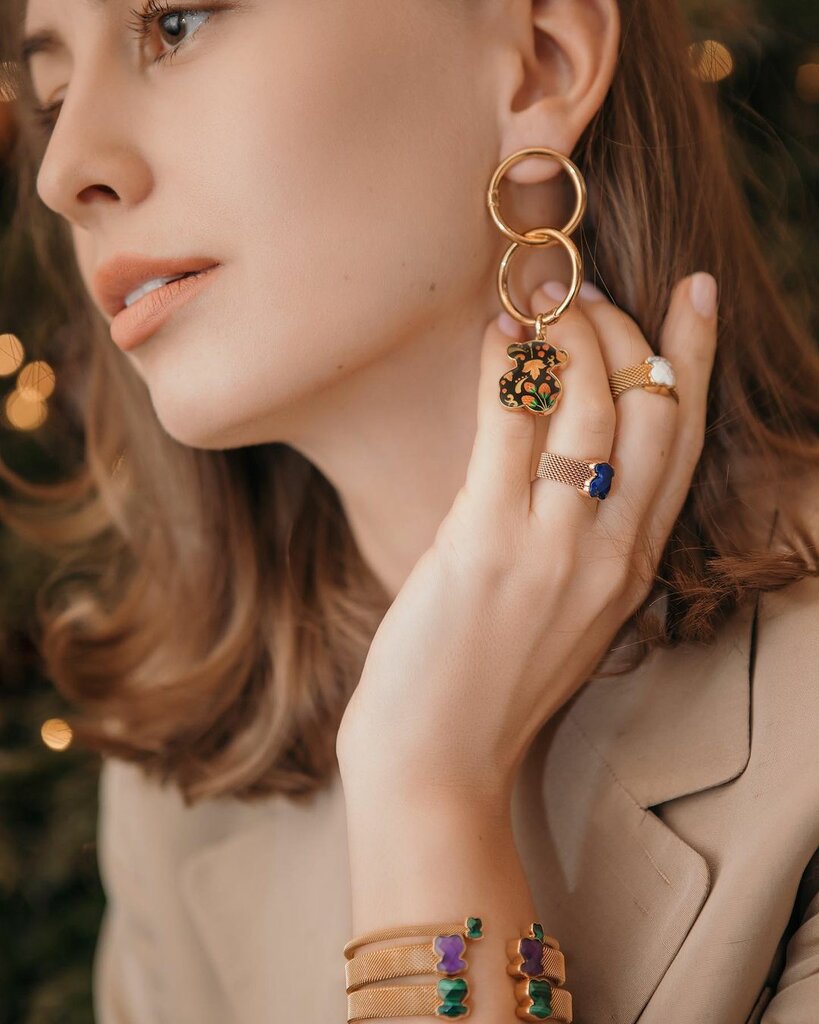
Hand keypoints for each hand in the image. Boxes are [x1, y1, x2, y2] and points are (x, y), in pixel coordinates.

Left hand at [336, 274, 717, 804]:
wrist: (438, 763)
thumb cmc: (484, 685)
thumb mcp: (558, 612)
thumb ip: (572, 540)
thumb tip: (545, 447)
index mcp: (633, 567)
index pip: (683, 442)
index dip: (694, 358)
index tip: (694, 293)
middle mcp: (611, 552)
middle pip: (653, 410)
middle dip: (629, 329)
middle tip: (586, 287)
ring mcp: (556, 548)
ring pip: (593, 405)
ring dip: (570, 331)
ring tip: (540, 293)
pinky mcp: (489, 543)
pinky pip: (513, 423)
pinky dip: (511, 364)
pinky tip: (499, 332)